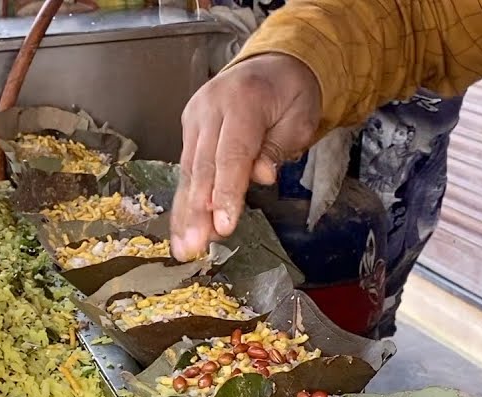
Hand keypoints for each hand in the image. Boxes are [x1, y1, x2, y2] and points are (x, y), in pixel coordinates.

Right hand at [171, 53, 321, 259]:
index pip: (232, 155)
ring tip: (183, 247)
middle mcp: (211, 107)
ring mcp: (196, 116)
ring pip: (189, 171)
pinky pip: (186, 168)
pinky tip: (181, 228)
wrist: (274, 64)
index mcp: (243, 100)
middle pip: (203, 166)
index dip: (227, 193)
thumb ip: (277, 148)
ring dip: (185, 212)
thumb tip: (261, 176)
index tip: (223, 226)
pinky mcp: (190, 128)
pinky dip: (184, 200)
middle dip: (197, 211)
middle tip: (194, 246)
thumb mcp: (299, 118)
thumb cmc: (291, 94)